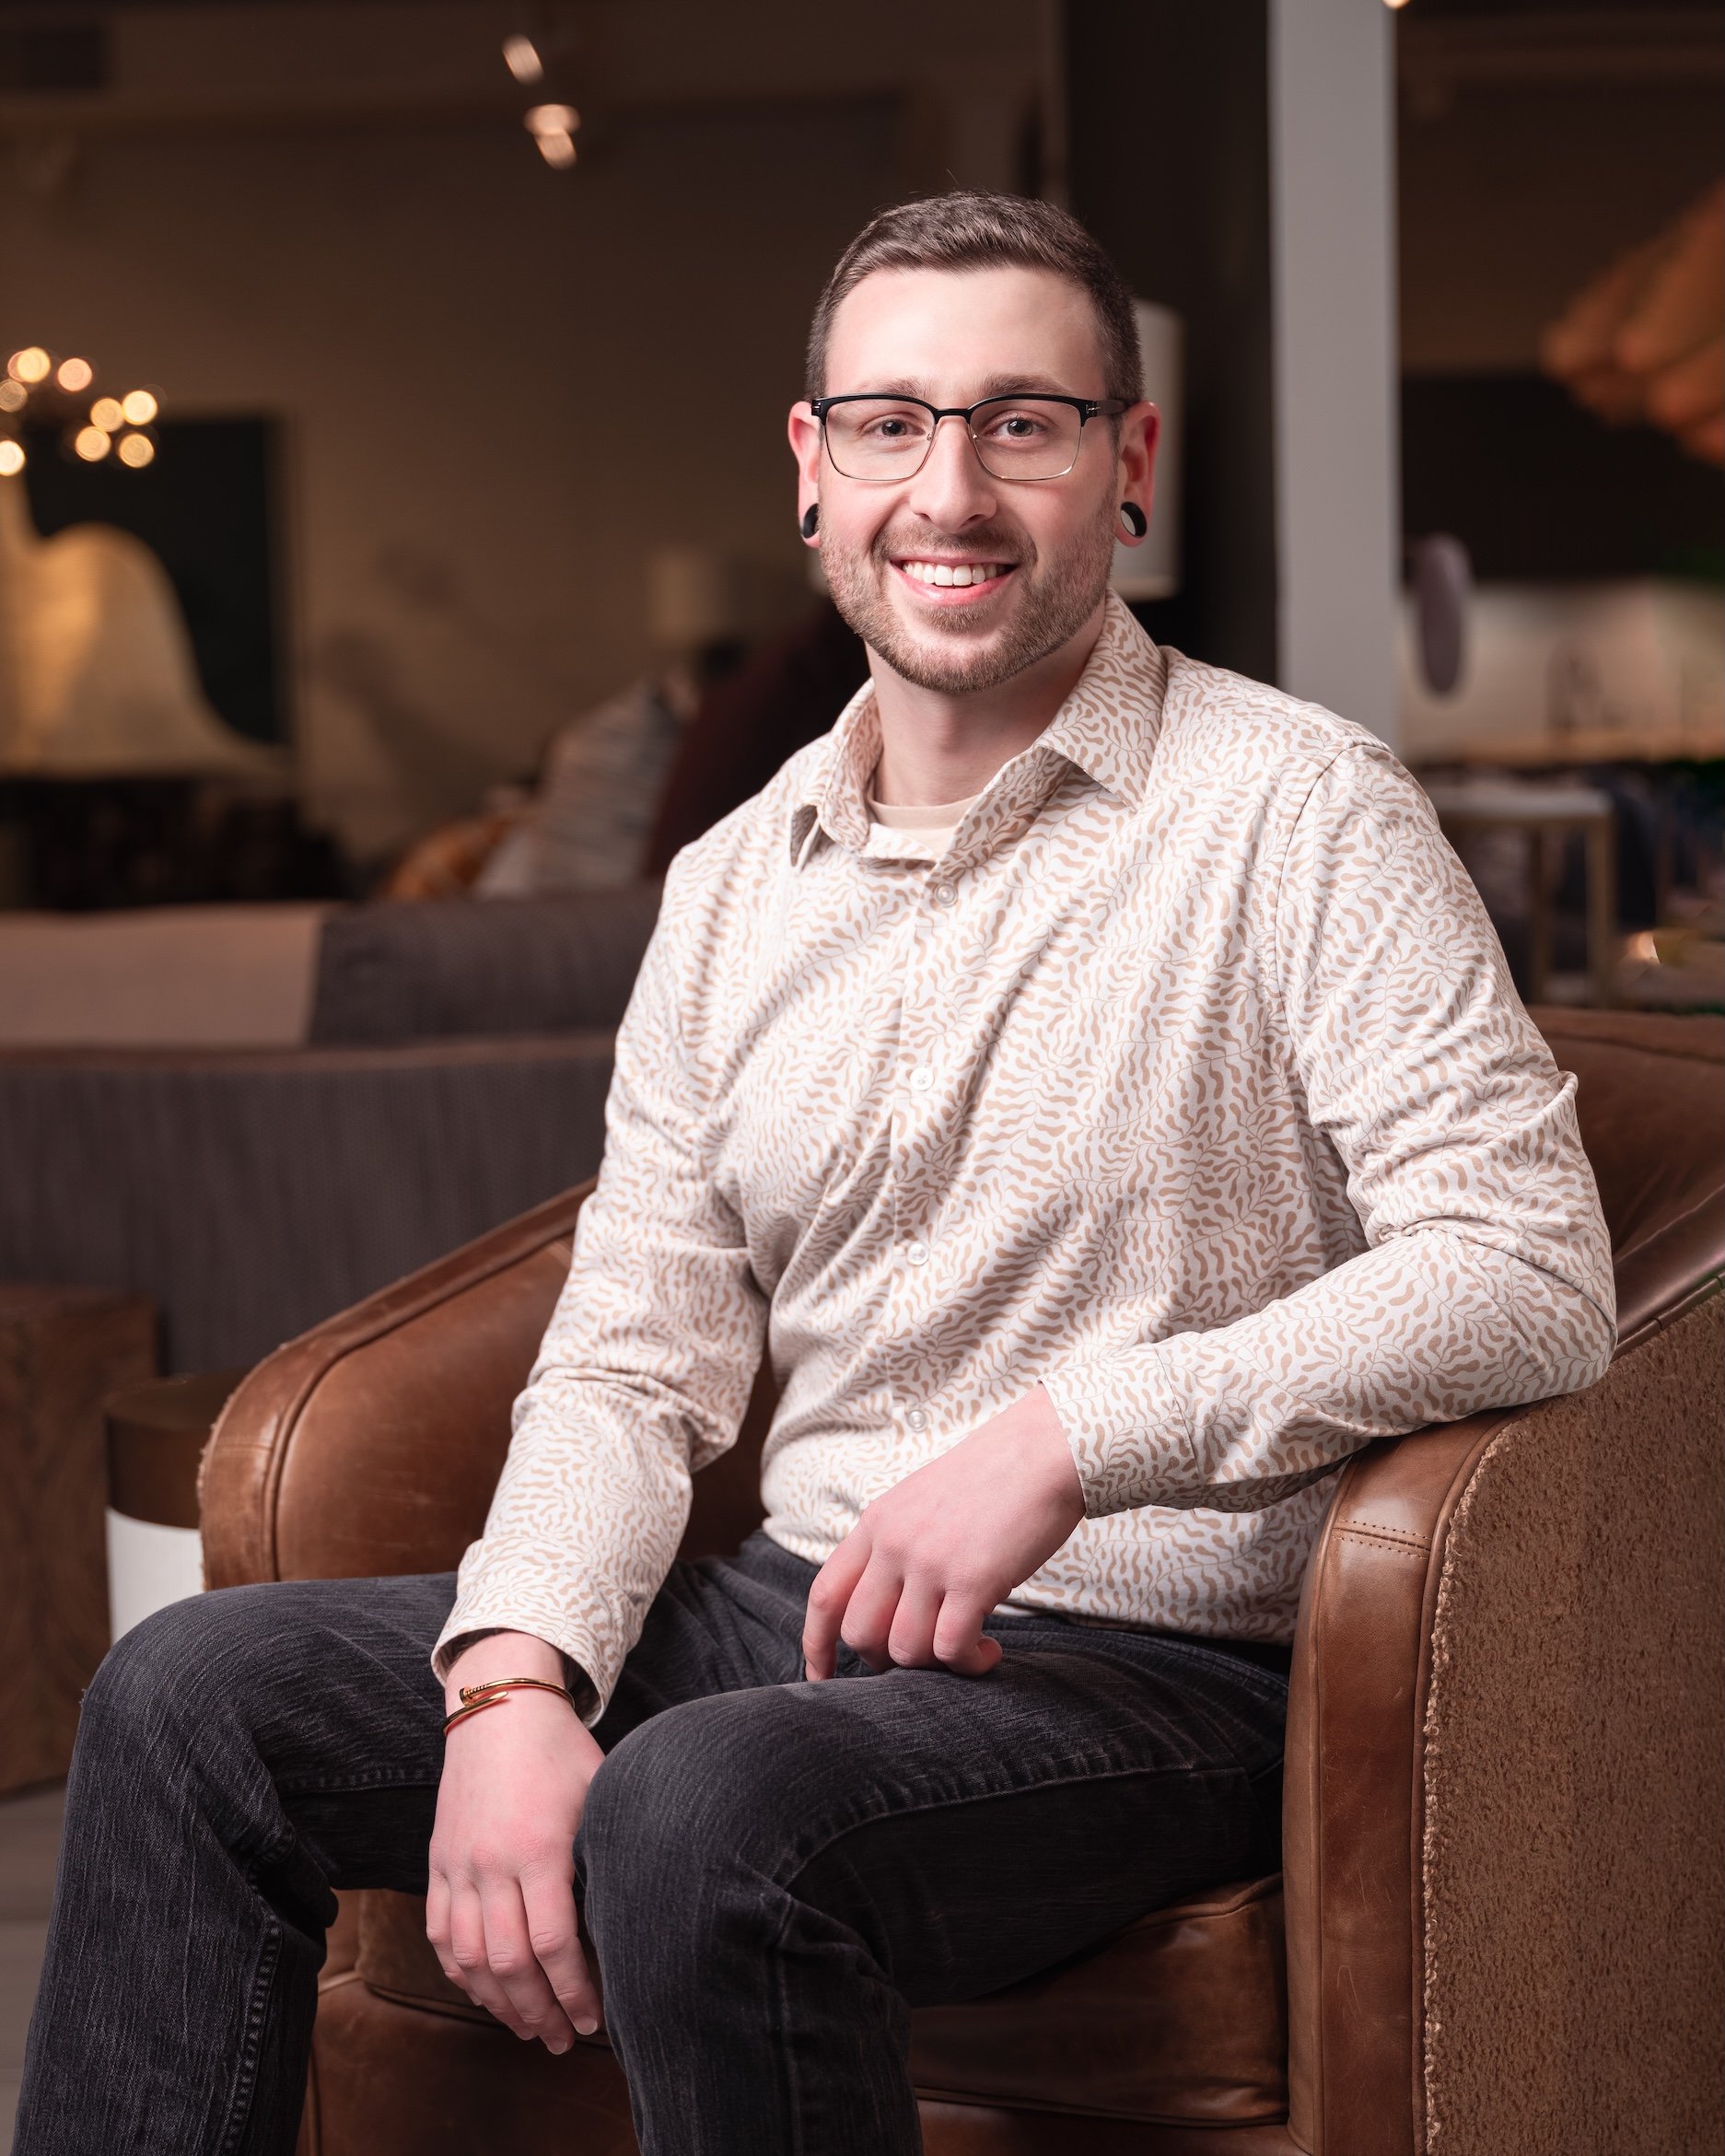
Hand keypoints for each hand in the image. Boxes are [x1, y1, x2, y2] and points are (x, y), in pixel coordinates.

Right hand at [427, 1631, 605, 2051]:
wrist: (498, 1706)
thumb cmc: (560, 1751)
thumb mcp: (599, 1793)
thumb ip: (606, 1854)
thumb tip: (632, 1913)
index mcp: (539, 1848)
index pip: (555, 1942)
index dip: (574, 1990)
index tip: (593, 2019)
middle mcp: (491, 1863)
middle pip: (510, 1962)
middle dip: (539, 2011)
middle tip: (562, 2040)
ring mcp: (457, 1865)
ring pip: (469, 1957)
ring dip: (498, 2002)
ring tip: (527, 2027)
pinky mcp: (437, 1861)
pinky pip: (440, 1932)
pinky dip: (459, 1971)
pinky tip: (484, 1992)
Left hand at [802, 1387, 1084, 1681]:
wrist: (1044, 1450)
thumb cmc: (992, 1479)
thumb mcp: (921, 1501)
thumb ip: (894, 1545)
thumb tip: (887, 1606)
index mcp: (876, 1523)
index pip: (825, 1594)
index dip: (816, 1644)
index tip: (823, 1676)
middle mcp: (894, 1543)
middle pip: (860, 1632)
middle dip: (886, 1661)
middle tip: (923, 1658)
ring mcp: (930, 1562)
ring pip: (904, 1649)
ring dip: (934, 1666)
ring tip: (966, 1650)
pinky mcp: (973, 1579)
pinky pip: (951, 1649)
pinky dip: (969, 1663)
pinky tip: (990, 1651)